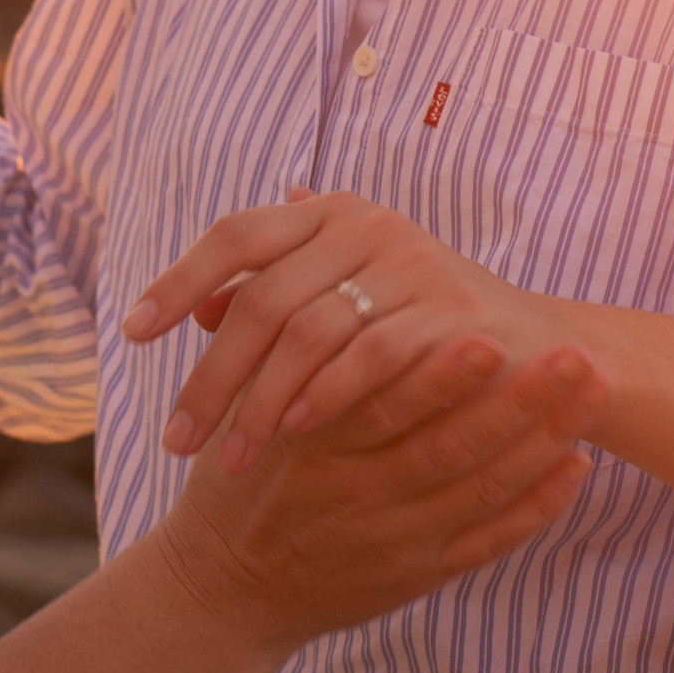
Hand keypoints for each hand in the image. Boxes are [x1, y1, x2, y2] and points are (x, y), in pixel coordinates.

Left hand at [127, 190, 571, 472]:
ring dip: (258, 400)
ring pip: (305, 330)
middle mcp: (368, 224)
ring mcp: (411, 263)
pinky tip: (289, 435)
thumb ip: (275, 298)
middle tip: (173, 438)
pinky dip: (323, 396)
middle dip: (211, 375)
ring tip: (226, 457)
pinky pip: (366, 355)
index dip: (179, 280)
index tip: (131, 333)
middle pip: (261, 297)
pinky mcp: (448, 313)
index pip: (238, 236)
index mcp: (333, 214)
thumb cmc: (426, 337)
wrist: (542, 357)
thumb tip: (195, 309)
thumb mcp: (344, 308)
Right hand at [155, 333, 600, 651]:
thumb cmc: (241, 477)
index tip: (490, 334)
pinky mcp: (416, 576)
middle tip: (577, 358)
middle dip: (516, 402)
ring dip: (540, 443)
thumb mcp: (238, 402)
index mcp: (310, 444)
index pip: (381, 404)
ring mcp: (391, 539)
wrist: (224, 587)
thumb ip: (272, 320)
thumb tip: (299, 201)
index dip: (439, 374)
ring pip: (476, 491)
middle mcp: (355, 494)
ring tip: (593, 397)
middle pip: (446, 447)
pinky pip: (485, 542)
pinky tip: (576, 468)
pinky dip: (533, 508)